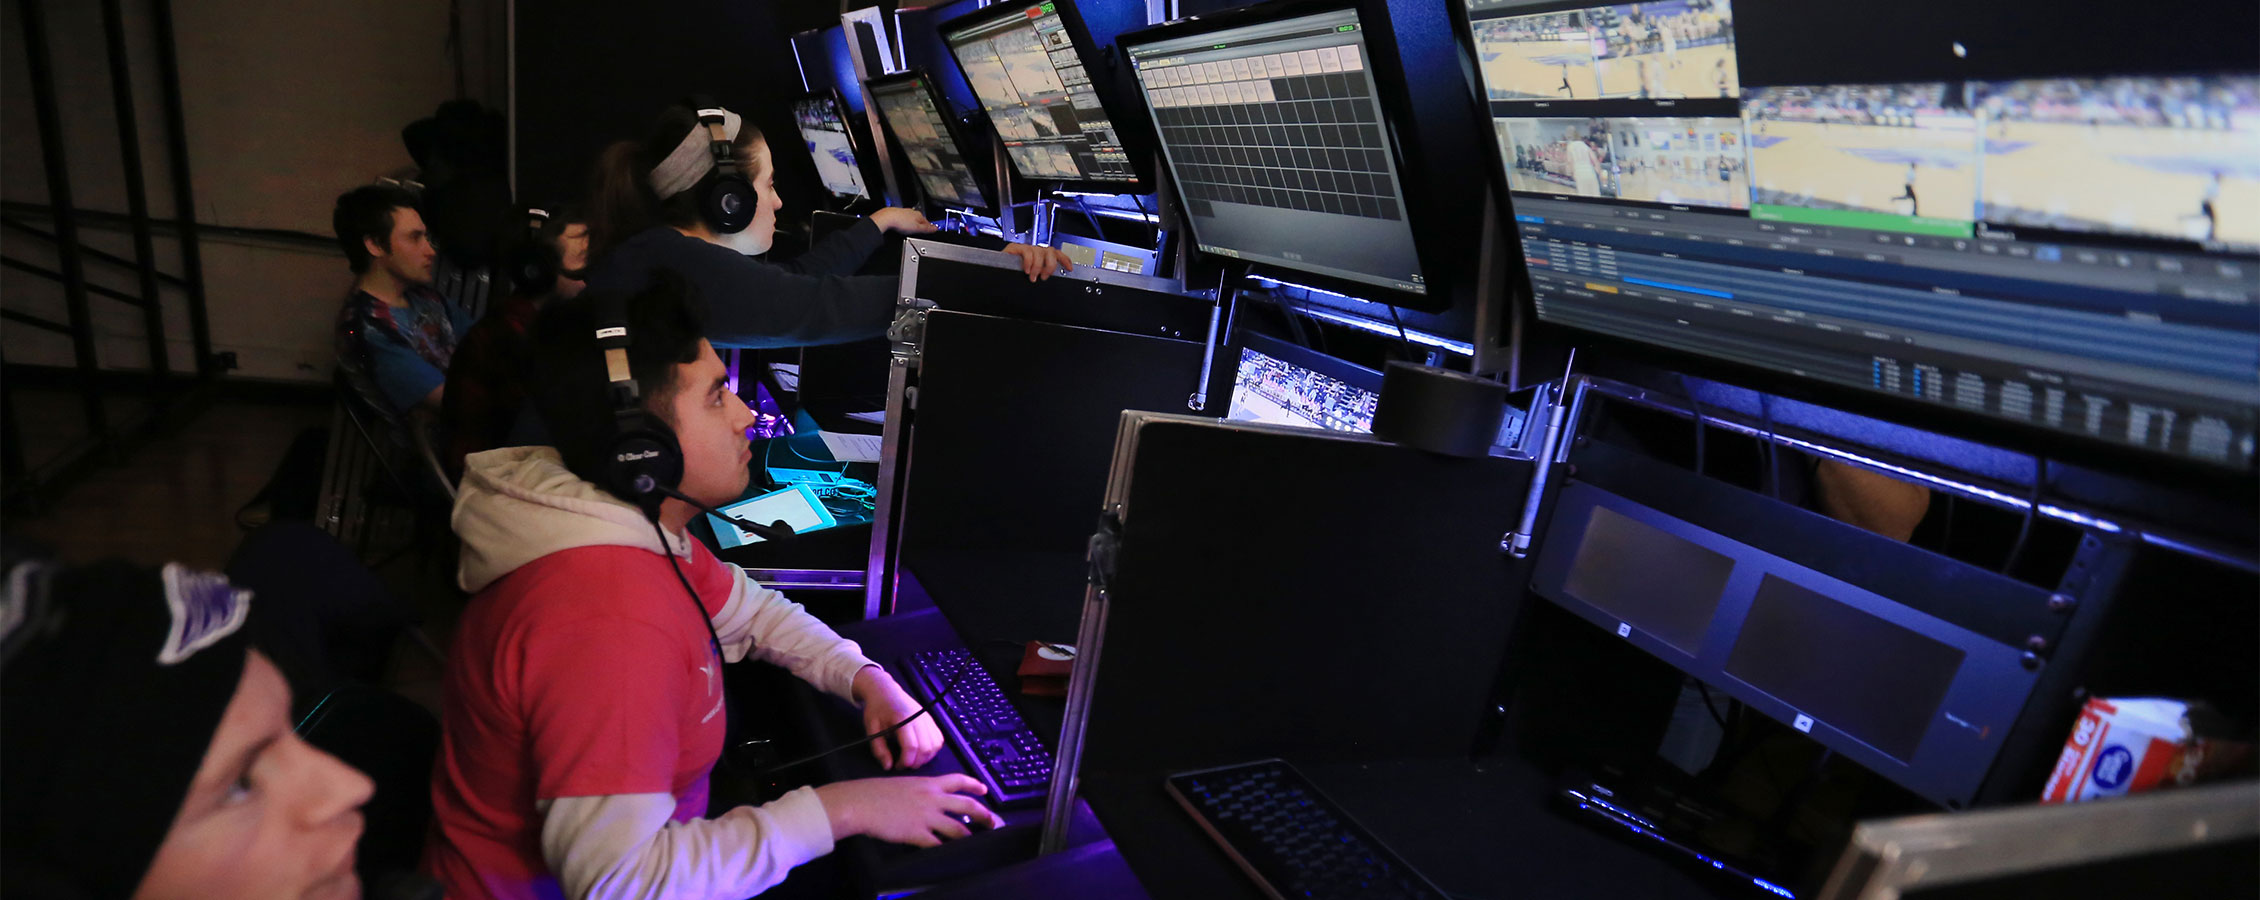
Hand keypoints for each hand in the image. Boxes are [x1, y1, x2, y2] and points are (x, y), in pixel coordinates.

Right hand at [816, 774, 1002, 846]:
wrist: (860, 802)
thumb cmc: (874, 793)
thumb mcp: (901, 785)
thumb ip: (917, 792)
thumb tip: (923, 801)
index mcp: (928, 784)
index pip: (958, 780)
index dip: (974, 784)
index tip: (984, 788)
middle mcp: (932, 799)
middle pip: (967, 805)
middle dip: (984, 814)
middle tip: (994, 822)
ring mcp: (927, 816)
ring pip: (958, 828)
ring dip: (970, 837)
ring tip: (977, 843)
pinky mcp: (917, 833)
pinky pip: (938, 844)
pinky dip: (947, 850)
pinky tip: (952, 855)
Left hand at [853, 666, 943, 770]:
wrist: (885, 691)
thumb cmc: (877, 710)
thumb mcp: (871, 729)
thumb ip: (879, 749)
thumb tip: (888, 767)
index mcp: (902, 718)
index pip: (911, 746)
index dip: (906, 761)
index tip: (897, 766)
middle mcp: (919, 718)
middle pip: (926, 748)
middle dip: (916, 762)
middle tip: (904, 764)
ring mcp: (927, 718)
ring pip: (935, 745)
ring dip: (925, 758)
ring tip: (912, 759)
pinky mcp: (931, 720)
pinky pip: (939, 739)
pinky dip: (932, 750)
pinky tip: (920, 752)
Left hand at [869, 207, 937, 234]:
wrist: (886, 218)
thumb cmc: (900, 222)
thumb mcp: (917, 228)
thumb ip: (927, 229)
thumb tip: (935, 228)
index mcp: (918, 215)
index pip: (927, 222)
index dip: (929, 227)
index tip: (931, 230)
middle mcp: (911, 212)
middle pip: (919, 220)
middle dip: (920, 225)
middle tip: (921, 232)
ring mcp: (904, 213)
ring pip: (911, 219)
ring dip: (912, 224)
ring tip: (912, 230)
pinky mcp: (896, 215)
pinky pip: (903, 220)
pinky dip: (904, 224)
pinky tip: (902, 227)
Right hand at [1002, 243, 1073, 281]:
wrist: (996, 273)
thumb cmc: (1013, 276)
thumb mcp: (1032, 277)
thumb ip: (1041, 275)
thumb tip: (1053, 281)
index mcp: (1041, 256)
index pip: (1057, 254)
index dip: (1065, 260)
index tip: (1069, 268)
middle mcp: (1035, 250)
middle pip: (1050, 251)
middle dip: (1049, 265)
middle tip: (1044, 276)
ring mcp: (1026, 248)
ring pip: (1039, 252)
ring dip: (1037, 266)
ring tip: (1032, 276)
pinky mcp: (1015, 248)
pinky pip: (1026, 251)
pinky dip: (1028, 262)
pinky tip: (1026, 270)